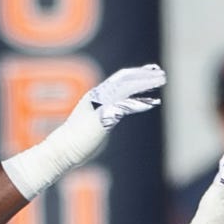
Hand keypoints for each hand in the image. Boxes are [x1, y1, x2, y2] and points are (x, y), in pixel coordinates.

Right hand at [0, 63, 165, 199]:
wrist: (62, 151)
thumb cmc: (77, 143)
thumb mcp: (96, 126)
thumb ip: (106, 118)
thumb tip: (112, 119)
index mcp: (96, 97)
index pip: (119, 81)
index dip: (135, 75)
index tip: (150, 72)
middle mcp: (98, 96)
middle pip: (124, 80)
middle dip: (144, 76)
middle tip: (161, 74)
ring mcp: (99, 105)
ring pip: (126, 88)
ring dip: (145, 84)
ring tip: (161, 81)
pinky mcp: (102, 117)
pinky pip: (123, 106)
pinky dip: (139, 104)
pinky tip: (152, 103)